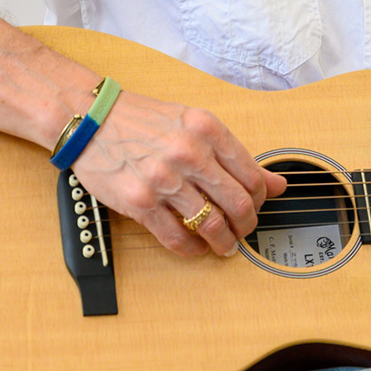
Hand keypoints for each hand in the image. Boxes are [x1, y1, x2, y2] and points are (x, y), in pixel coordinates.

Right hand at [71, 91, 287, 258]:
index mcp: (207, 128)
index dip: (260, 200)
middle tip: (243, 232)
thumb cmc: (143, 121)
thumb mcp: (194, 125)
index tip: (255, 207)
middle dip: (246, 226)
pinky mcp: (139, 202)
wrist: (91, 120)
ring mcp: (163, 179)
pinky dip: (192, 249)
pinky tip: (195, 247)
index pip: (252, 176)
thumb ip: (236, 156)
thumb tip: (279, 184)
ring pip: (211, 225)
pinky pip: (176, 238)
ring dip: (222, 243)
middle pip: (238, 204)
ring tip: (223, 246)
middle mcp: (188, 152)